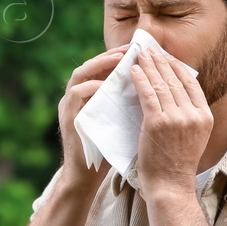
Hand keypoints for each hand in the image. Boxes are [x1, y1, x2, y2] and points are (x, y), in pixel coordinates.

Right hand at [57, 43, 129, 191]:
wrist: (89, 177)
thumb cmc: (109, 149)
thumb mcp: (122, 120)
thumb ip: (129, 103)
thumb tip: (158, 88)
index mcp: (90, 97)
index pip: (103, 68)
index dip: (120, 57)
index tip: (140, 50)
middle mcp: (77, 97)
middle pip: (91, 65)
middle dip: (110, 55)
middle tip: (130, 48)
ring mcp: (69, 106)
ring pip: (80, 74)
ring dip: (100, 64)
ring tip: (119, 59)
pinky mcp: (68, 117)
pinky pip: (76, 93)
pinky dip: (92, 86)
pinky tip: (107, 85)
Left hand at [128, 42, 211, 195]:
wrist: (170, 186)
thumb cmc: (177, 164)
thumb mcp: (193, 137)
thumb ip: (188, 115)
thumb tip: (175, 92)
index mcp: (205, 117)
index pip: (191, 83)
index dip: (176, 66)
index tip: (165, 56)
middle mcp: (194, 115)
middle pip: (175, 79)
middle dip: (160, 61)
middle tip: (149, 49)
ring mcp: (177, 118)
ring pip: (161, 84)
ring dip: (149, 66)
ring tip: (139, 55)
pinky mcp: (157, 123)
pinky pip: (148, 94)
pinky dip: (140, 79)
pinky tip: (132, 71)